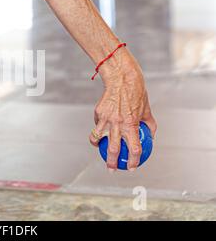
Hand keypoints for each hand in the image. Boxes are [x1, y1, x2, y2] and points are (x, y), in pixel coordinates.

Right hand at [89, 51, 156, 171]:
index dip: (134, 160)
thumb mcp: (147, 110)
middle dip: (112, 162)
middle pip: (113, 149)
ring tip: (98, 149)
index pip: (134, 148)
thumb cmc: (137, 93)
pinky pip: (97, 124)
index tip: (132, 167)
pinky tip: (98, 130)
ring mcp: (106, 118)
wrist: (121, 79)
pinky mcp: (98, 112)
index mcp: (131, 125)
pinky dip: (98, 128)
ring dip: (97, 146)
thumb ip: (149, 125)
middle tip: (112, 169)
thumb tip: (151, 137)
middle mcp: (118, 123)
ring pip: (97, 138)